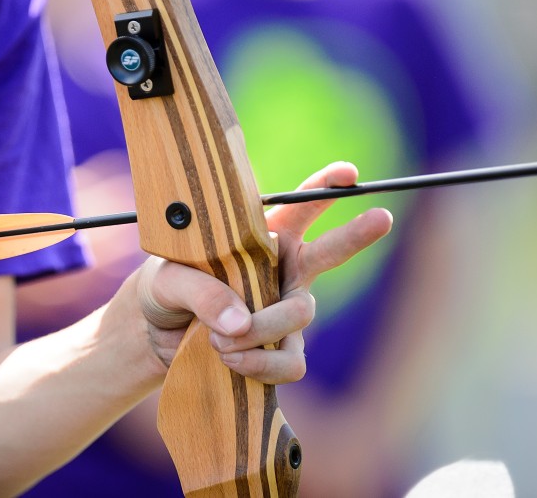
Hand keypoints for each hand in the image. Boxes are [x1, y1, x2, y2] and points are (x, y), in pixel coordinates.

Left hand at [136, 162, 391, 382]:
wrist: (154, 336)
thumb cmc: (165, 290)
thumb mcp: (169, 279)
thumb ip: (203, 291)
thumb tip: (241, 324)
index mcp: (257, 238)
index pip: (296, 208)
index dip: (324, 188)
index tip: (348, 173)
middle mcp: (281, 271)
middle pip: (330, 251)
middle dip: (356, 233)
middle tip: (382, 216)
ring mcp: (285, 312)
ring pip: (300, 315)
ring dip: (262, 327)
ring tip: (217, 337)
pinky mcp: (280, 351)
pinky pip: (291, 362)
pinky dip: (261, 363)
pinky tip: (230, 359)